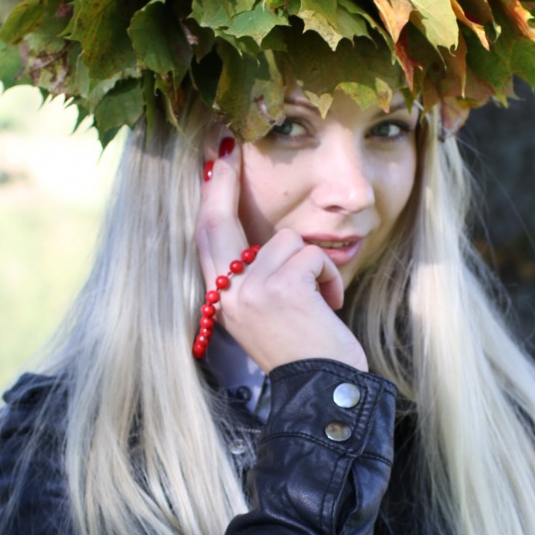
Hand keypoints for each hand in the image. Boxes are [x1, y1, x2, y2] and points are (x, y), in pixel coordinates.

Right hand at [195, 138, 367, 373]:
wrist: (321, 391)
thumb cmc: (302, 352)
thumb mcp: (266, 315)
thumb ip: (256, 278)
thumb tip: (266, 239)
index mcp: (221, 300)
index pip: (205, 237)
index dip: (207, 197)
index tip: (211, 161)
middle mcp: (226, 294)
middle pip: (217, 221)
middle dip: (223, 179)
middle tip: (227, 143)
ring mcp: (249, 290)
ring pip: (286, 240)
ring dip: (313, 265)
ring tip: (318, 301)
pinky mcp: (280, 288)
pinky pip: (312, 255)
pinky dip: (329, 277)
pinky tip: (328, 307)